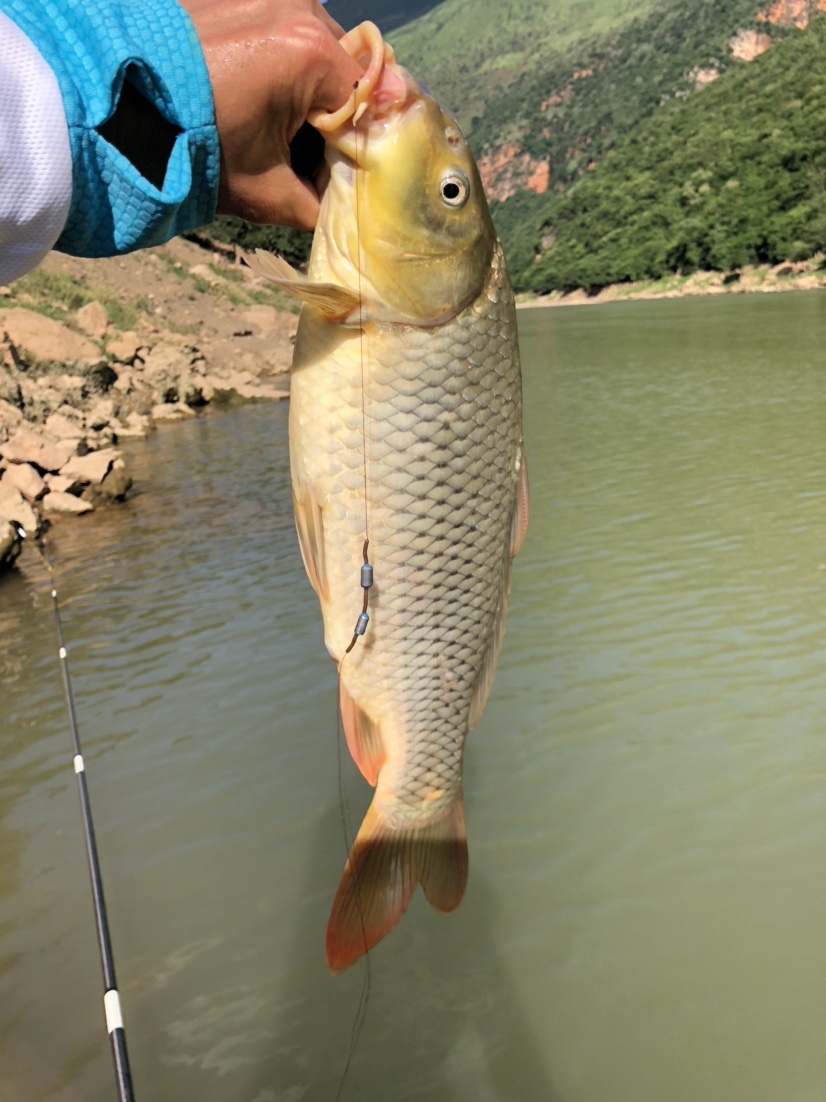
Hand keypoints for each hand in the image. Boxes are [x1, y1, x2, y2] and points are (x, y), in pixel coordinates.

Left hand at [181, 0, 362, 229]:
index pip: (373, 102)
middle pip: (348, 71)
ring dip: (310, 90)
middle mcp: (296, 8)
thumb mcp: (267, 192)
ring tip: (278, 128)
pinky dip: (279, 66)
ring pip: (316, 48)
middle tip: (311, 158)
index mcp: (311, 52)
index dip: (367, 144)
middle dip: (337, 116)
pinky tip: (254, 98)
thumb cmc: (190, 150)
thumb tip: (348, 214)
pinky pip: (279, 31)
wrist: (109, 112)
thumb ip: (321, 205)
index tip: (351, 174)